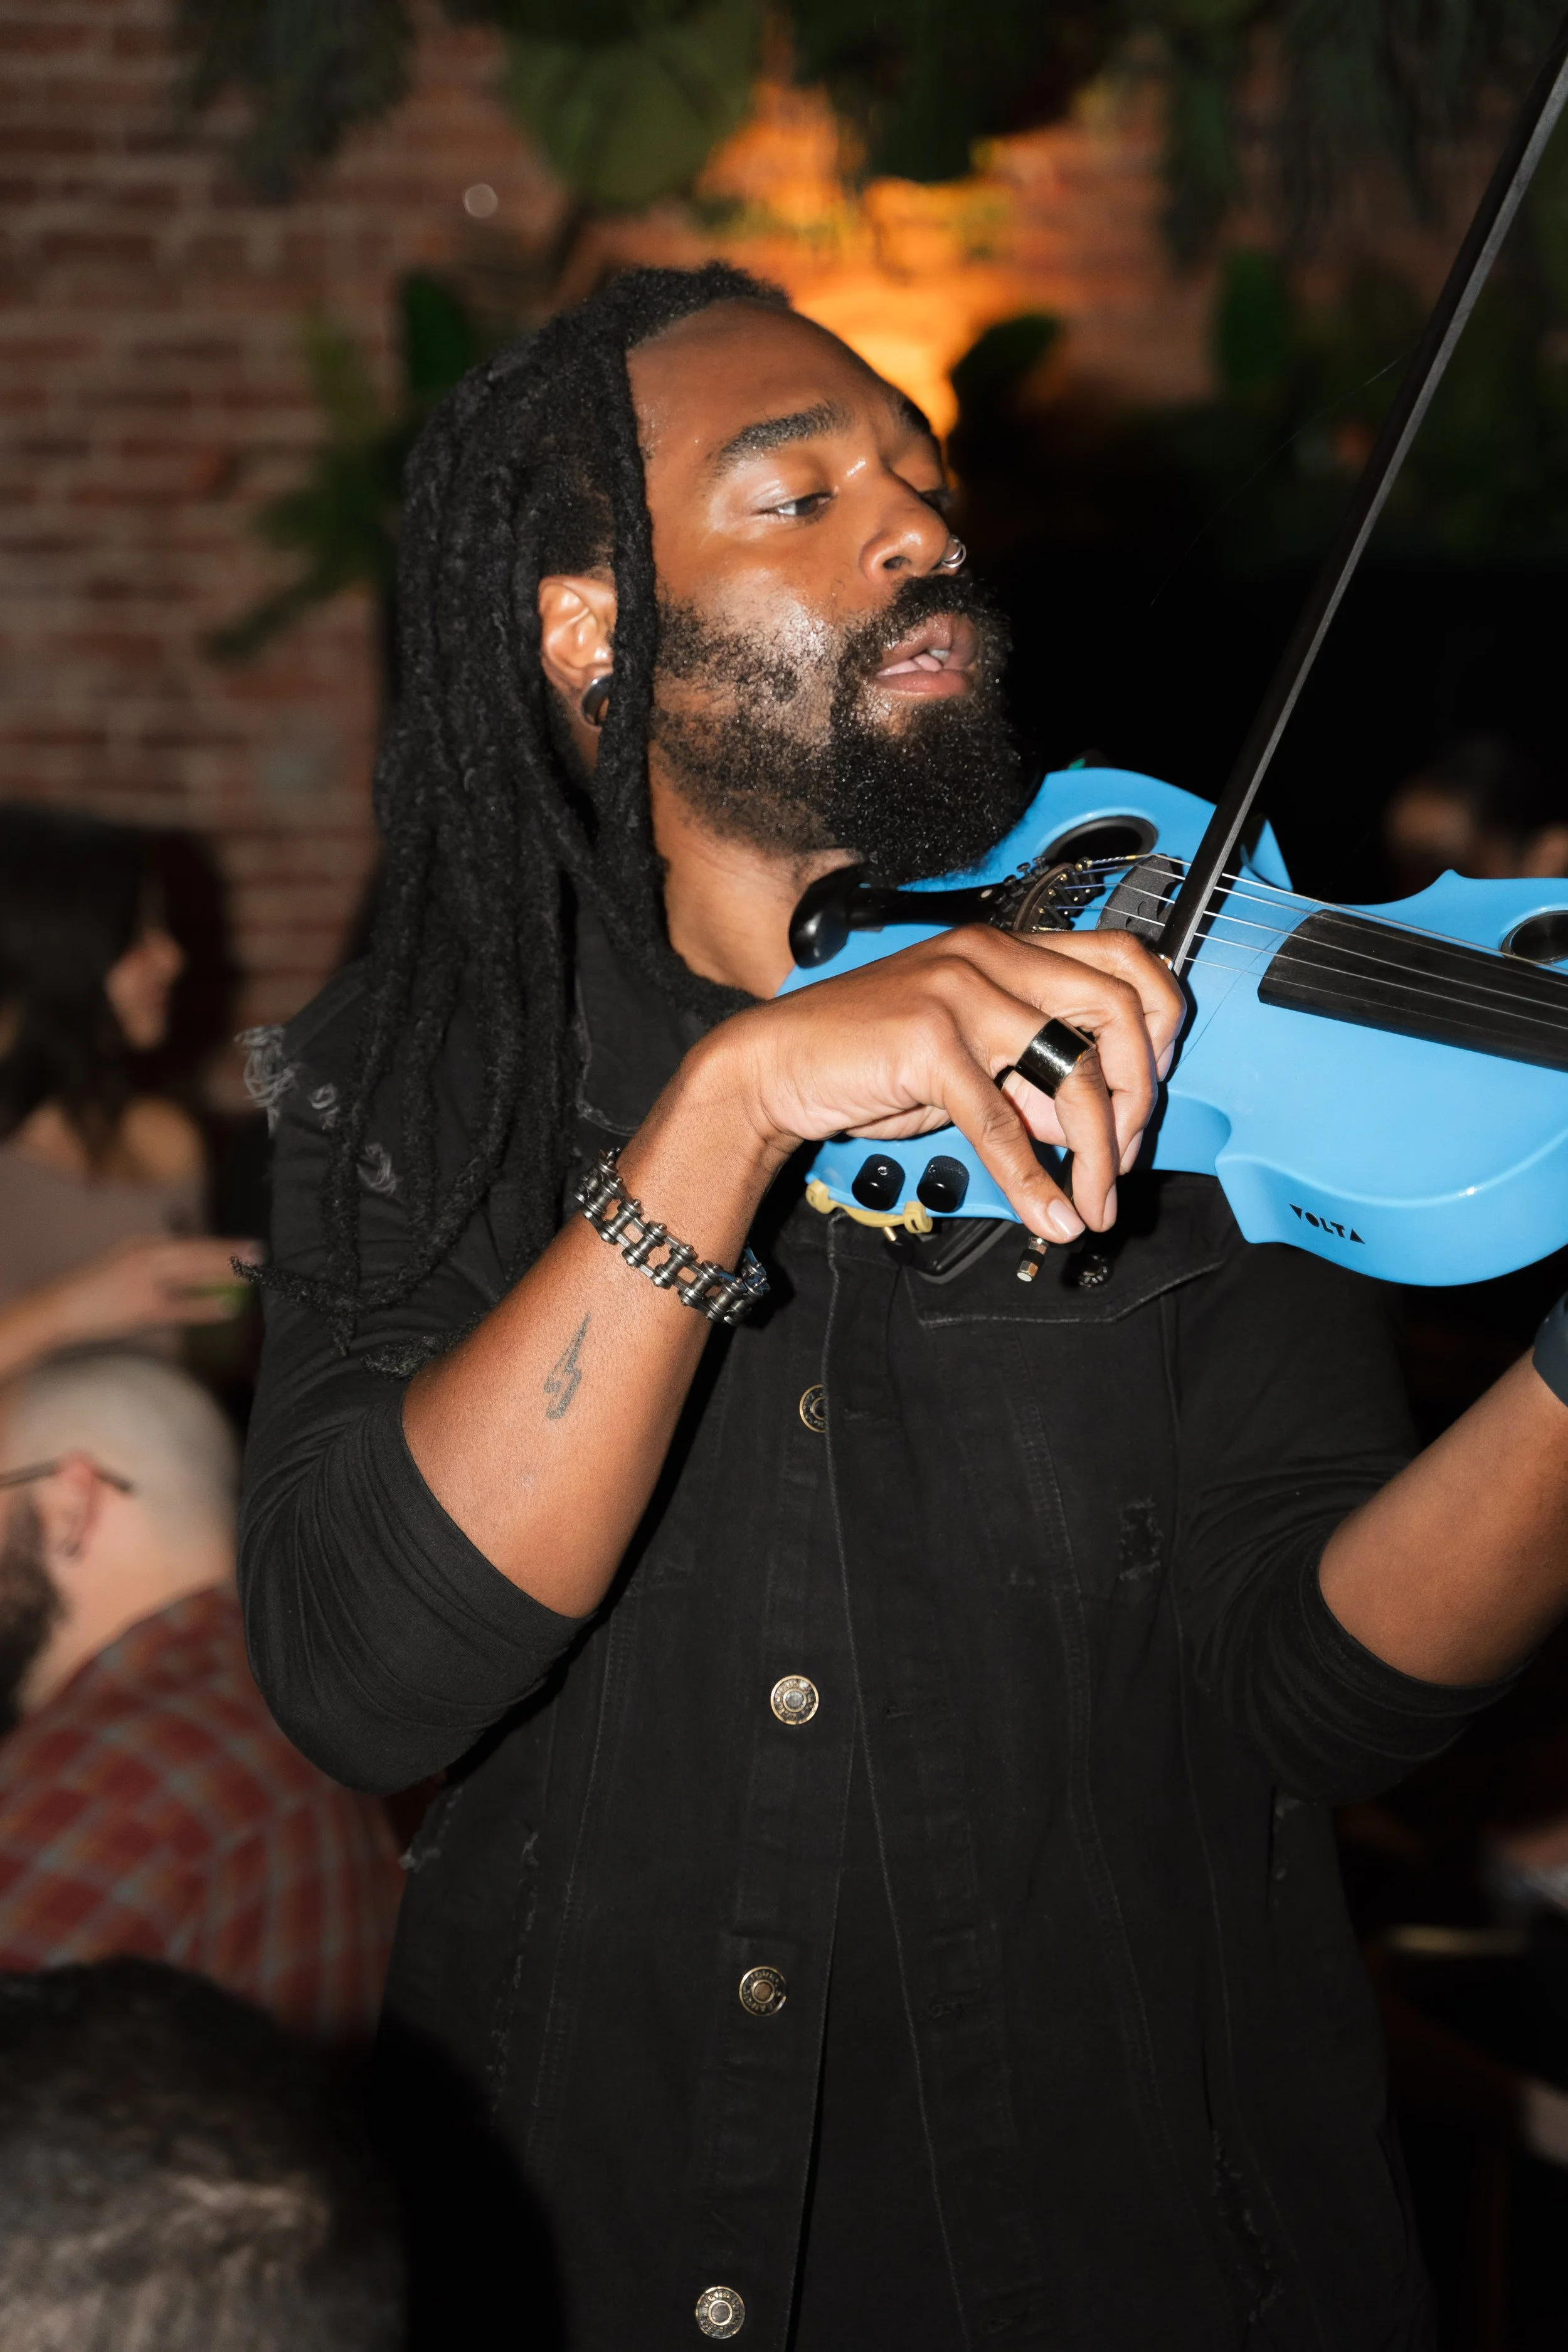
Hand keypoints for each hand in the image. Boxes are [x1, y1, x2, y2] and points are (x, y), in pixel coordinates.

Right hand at [0, 1235, 264, 1376]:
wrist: (61, 1308)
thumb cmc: (96, 1291)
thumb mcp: (125, 1265)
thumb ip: (155, 1262)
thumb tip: (190, 1268)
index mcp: (143, 1245)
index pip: (189, 1243)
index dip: (220, 1245)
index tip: (246, 1245)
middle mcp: (145, 1256)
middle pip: (196, 1252)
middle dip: (229, 1251)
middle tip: (260, 1252)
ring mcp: (144, 1281)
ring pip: (192, 1272)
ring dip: (224, 1272)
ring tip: (253, 1273)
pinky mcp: (142, 1307)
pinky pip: (181, 1305)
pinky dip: (206, 1305)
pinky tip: (228, 1306)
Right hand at [706, 926, 1184, 1239]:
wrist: (772, 1065)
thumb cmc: (862, 1056)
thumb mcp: (964, 1060)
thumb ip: (1028, 1079)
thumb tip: (1084, 1125)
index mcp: (1005, 947)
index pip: (1124, 961)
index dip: (1158, 1028)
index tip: (1147, 1094)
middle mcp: (989, 955)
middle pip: (1119, 1008)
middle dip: (1142, 1092)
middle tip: (1127, 1154)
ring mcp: (959, 993)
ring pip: (1073, 1070)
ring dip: (1098, 1150)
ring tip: (1093, 1202)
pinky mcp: (929, 1042)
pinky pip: (1004, 1124)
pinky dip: (1034, 1182)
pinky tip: (1048, 1215)